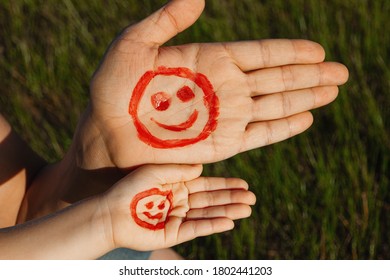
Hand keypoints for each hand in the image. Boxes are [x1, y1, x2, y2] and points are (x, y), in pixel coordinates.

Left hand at [74, 0, 347, 170]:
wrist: (106, 135)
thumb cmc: (113, 90)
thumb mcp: (134, 45)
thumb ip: (167, 19)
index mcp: (209, 60)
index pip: (260, 53)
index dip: (290, 51)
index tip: (318, 49)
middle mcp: (224, 88)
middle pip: (277, 78)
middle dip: (310, 75)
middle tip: (342, 72)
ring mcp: (225, 117)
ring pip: (276, 105)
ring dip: (306, 98)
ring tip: (334, 90)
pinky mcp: (221, 144)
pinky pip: (261, 134)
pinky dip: (284, 127)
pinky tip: (307, 118)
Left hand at [102, 164, 254, 250]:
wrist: (110, 213)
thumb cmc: (129, 189)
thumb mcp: (155, 172)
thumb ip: (178, 170)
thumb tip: (202, 168)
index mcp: (177, 185)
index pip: (206, 185)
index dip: (225, 185)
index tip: (244, 184)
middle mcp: (180, 201)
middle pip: (211, 200)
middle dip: (232, 198)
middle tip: (253, 198)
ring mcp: (178, 218)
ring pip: (208, 214)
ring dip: (228, 211)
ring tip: (247, 209)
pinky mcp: (173, 233)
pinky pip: (196, 228)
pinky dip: (212, 225)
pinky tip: (229, 222)